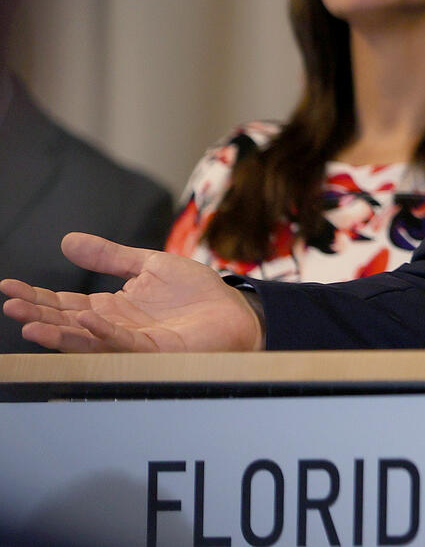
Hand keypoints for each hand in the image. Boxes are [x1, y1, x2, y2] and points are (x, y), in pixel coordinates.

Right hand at [1, 232, 264, 351]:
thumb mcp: (149, 265)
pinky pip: (124, 343)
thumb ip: (109, 256)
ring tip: (28, 324)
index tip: (9, 286)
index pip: (66, 304)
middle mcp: (115, 328)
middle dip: (37, 314)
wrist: (235, 311)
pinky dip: (103, 333)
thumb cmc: (196, 293)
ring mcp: (133, 342)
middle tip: (9, 305)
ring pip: (87, 339)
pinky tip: (86, 320)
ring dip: (57, 332)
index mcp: (111, 309)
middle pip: (68, 323)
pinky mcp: (155, 351)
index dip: (38, 296)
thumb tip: (67, 240)